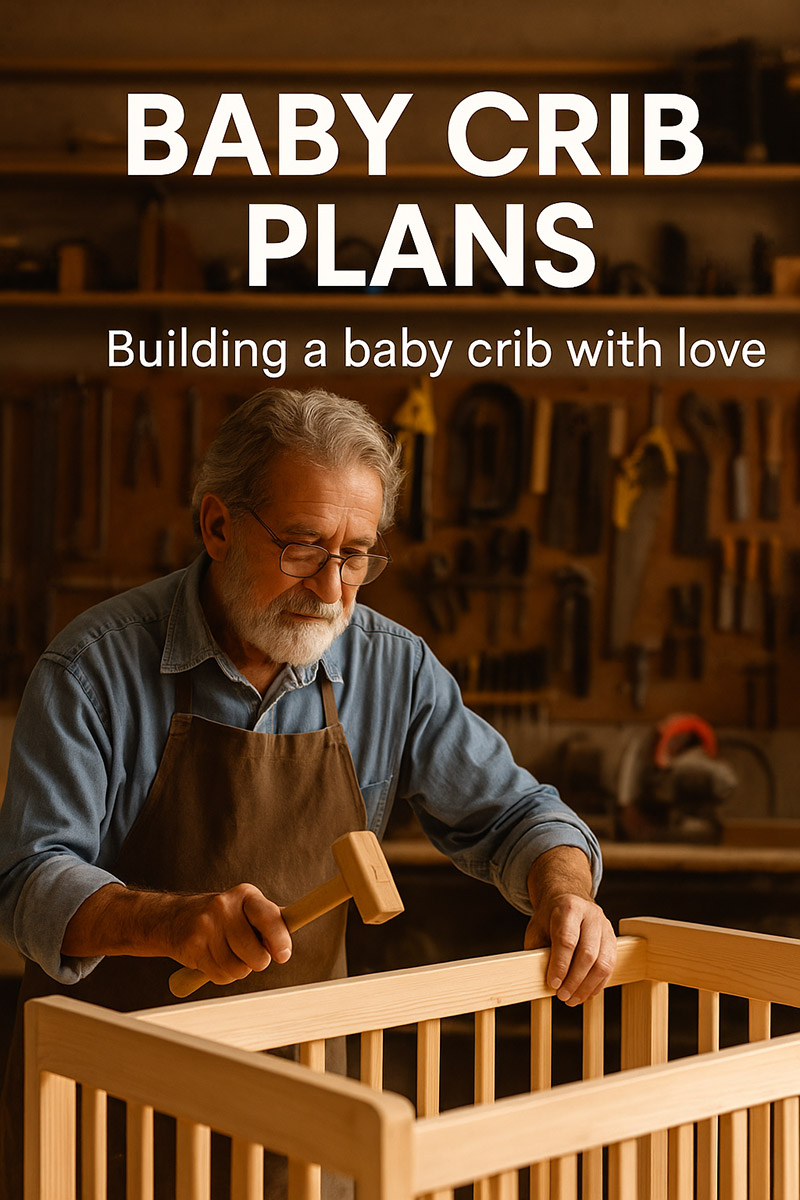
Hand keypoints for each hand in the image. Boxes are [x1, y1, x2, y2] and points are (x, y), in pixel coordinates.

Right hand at [62, 881, 292, 985]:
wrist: (174, 918)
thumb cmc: (224, 918)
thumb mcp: (248, 910)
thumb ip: (271, 923)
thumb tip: (286, 946)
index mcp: (246, 895)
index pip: (268, 917)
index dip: (279, 938)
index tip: (284, 955)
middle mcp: (225, 906)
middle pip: (255, 953)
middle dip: (257, 961)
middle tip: (249, 954)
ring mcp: (206, 925)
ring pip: (238, 969)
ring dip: (238, 970)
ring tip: (228, 954)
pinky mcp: (192, 945)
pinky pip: (220, 975)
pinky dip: (222, 975)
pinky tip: (213, 959)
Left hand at [524, 847, 616, 1005]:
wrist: (568, 899)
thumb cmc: (549, 918)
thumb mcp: (537, 929)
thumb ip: (539, 951)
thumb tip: (542, 980)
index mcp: (568, 908)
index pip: (567, 940)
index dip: (560, 965)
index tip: (553, 984)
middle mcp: (590, 915)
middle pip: (588, 953)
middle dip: (574, 980)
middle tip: (562, 996)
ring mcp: (605, 926)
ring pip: (603, 962)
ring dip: (587, 986)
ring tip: (573, 999)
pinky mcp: (613, 938)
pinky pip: (610, 966)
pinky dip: (598, 983)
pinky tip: (585, 993)